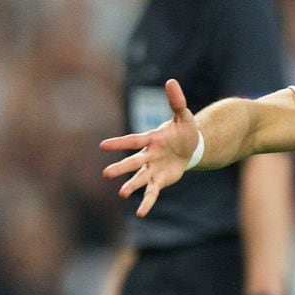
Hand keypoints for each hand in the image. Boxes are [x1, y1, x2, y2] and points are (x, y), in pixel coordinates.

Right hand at [100, 79, 198, 216]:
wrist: (192, 147)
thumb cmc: (184, 130)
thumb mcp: (183, 115)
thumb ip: (176, 101)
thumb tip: (171, 81)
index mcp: (151, 139)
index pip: (133, 140)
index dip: (119, 143)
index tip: (102, 145)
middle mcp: (148, 155)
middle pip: (133, 162)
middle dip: (121, 168)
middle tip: (106, 174)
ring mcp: (153, 169)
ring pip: (140, 179)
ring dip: (131, 186)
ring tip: (122, 194)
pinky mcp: (160, 180)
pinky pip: (152, 192)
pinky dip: (147, 203)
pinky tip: (140, 213)